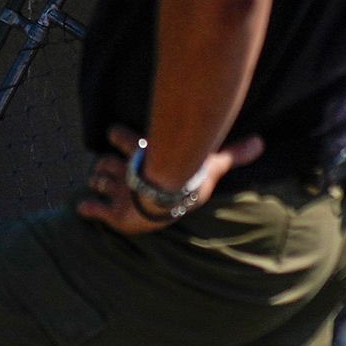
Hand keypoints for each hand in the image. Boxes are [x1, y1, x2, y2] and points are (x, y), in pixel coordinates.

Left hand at [80, 124, 262, 235]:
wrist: (165, 197)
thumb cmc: (189, 178)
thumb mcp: (211, 163)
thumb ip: (232, 154)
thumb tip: (262, 142)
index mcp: (144, 156)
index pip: (123, 137)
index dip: (118, 135)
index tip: (113, 133)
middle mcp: (127, 171)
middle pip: (104, 161)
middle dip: (104, 164)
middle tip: (107, 168)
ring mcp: (117, 192)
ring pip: (96, 179)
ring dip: (96, 181)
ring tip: (97, 183)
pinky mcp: (111, 213)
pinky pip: (92, 209)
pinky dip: (87, 209)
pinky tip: (84, 209)